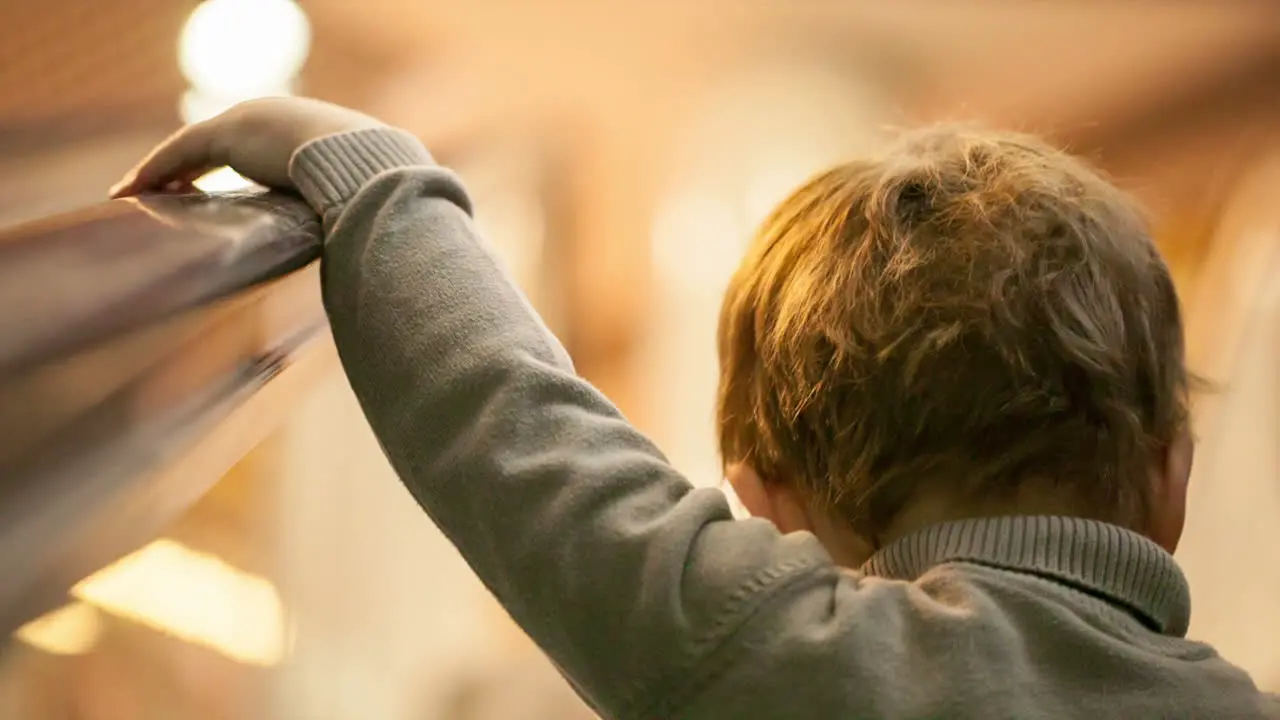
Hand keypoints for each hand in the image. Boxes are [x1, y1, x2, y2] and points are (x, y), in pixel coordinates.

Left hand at [109, 97, 385, 197]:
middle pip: (209, 147)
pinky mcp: (226, 134)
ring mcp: (245, 121)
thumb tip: (336, 249)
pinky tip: (128, 191)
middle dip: (181, 172)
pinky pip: (178, 154)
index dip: (215, 171)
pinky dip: (151, 172)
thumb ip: (325, 214)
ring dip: (158, 175)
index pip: (243, 149)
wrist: (362, 167)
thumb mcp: (339, 199)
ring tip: (131, 196)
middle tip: (161, 196)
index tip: (198, 194)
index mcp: (295, 130)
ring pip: (188, 150)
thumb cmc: (364, 190)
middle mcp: (266, 117)